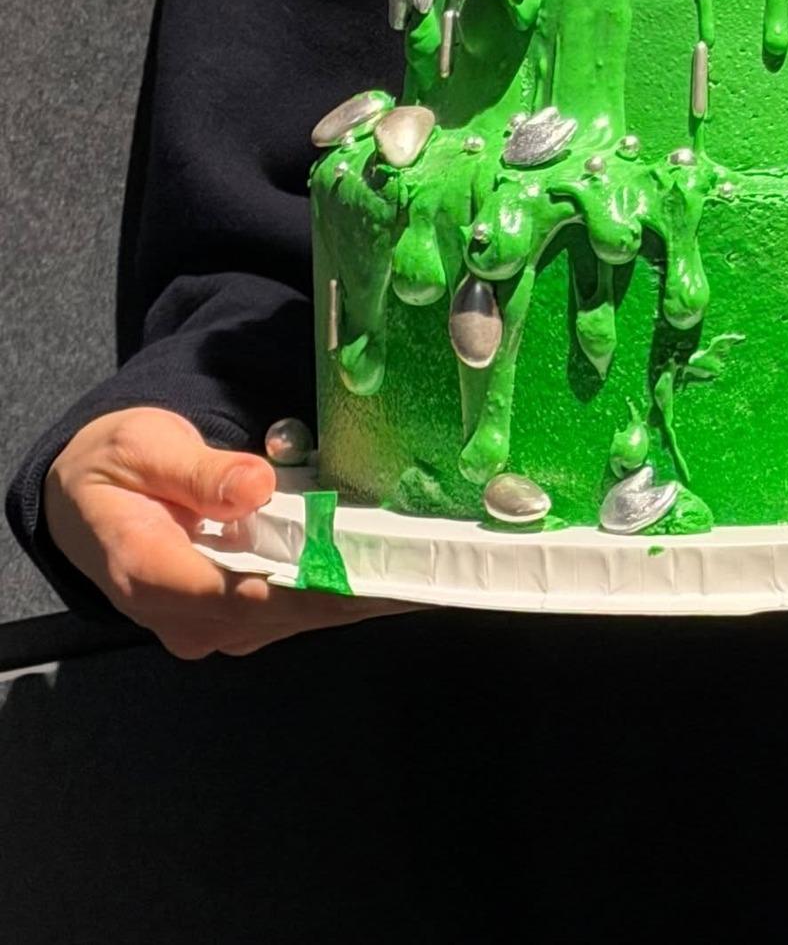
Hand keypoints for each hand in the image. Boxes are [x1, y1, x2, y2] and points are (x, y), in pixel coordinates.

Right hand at [45, 406, 409, 658]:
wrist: (83, 500)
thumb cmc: (113, 467)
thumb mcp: (143, 448)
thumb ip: (198, 470)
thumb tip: (254, 484)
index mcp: (148, 574)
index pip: (239, 594)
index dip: (308, 589)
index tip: (365, 578)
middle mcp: (180, 617)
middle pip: (277, 613)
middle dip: (348, 596)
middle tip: (419, 576)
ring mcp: (206, 624)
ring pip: (290, 618)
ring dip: (351, 597)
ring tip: (418, 574)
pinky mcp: (229, 618)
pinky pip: (289, 610)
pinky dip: (334, 591)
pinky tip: (384, 573)